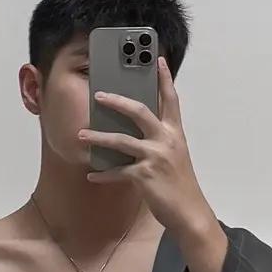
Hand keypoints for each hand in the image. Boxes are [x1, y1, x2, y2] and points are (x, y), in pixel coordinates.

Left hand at [78, 56, 214, 240]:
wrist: (189, 212)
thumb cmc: (180, 184)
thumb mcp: (175, 156)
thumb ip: (159, 140)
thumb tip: (135, 131)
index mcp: (175, 133)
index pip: (171, 100)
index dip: (165, 79)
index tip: (157, 59)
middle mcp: (167, 140)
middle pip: (140, 112)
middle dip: (118, 101)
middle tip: (99, 95)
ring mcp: (155, 157)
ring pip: (122, 141)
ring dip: (99, 137)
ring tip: (82, 135)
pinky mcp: (144, 176)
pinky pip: (117, 172)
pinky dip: (103, 174)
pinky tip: (91, 174)